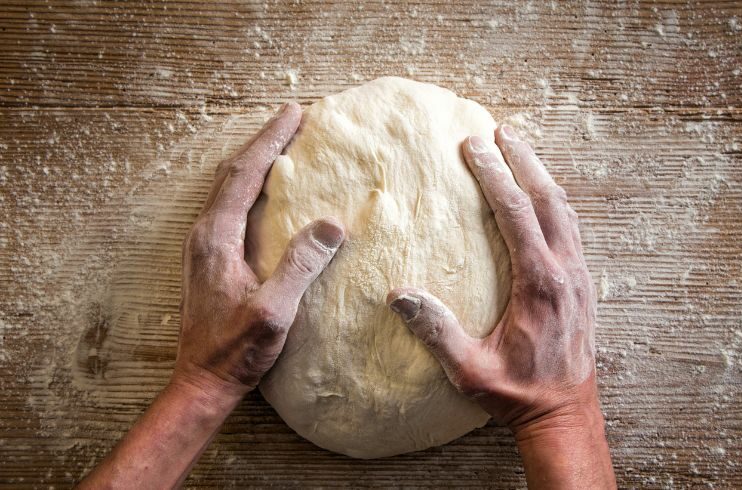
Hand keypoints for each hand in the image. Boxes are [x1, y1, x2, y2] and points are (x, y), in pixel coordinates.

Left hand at [174, 102, 345, 400]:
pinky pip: (229, 206)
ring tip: (282, 145)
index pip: (244, 174)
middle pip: (232, 173)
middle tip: (292, 118)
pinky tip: (266, 191)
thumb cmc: (236, 350)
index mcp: (216, 238)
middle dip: (263, 142)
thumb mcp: (274, 310)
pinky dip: (249, 185)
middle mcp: (204, 234)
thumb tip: (330, 224)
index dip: (270, 141)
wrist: (202, 380)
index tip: (294, 113)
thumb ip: (300, 265)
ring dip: (255, 161)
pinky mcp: (209, 259)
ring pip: (228, 188)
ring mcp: (203, 246)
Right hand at [388, 125, 595, 430]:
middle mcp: (566, 273)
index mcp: (540, 284)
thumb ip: (437, 332)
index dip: (495, 175)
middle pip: (548, 199)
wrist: (565, 415)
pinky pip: (572, 230)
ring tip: (520, 151)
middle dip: (523, 160)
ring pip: (566, 211)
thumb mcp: (469, 371)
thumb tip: (399, 296)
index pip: (516, 214)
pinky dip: (555, 203)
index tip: (474, 146)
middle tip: (500, 131)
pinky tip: (542, 198)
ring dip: (542, 177)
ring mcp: (581, 278)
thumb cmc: (517, 395)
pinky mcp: (585, 286)